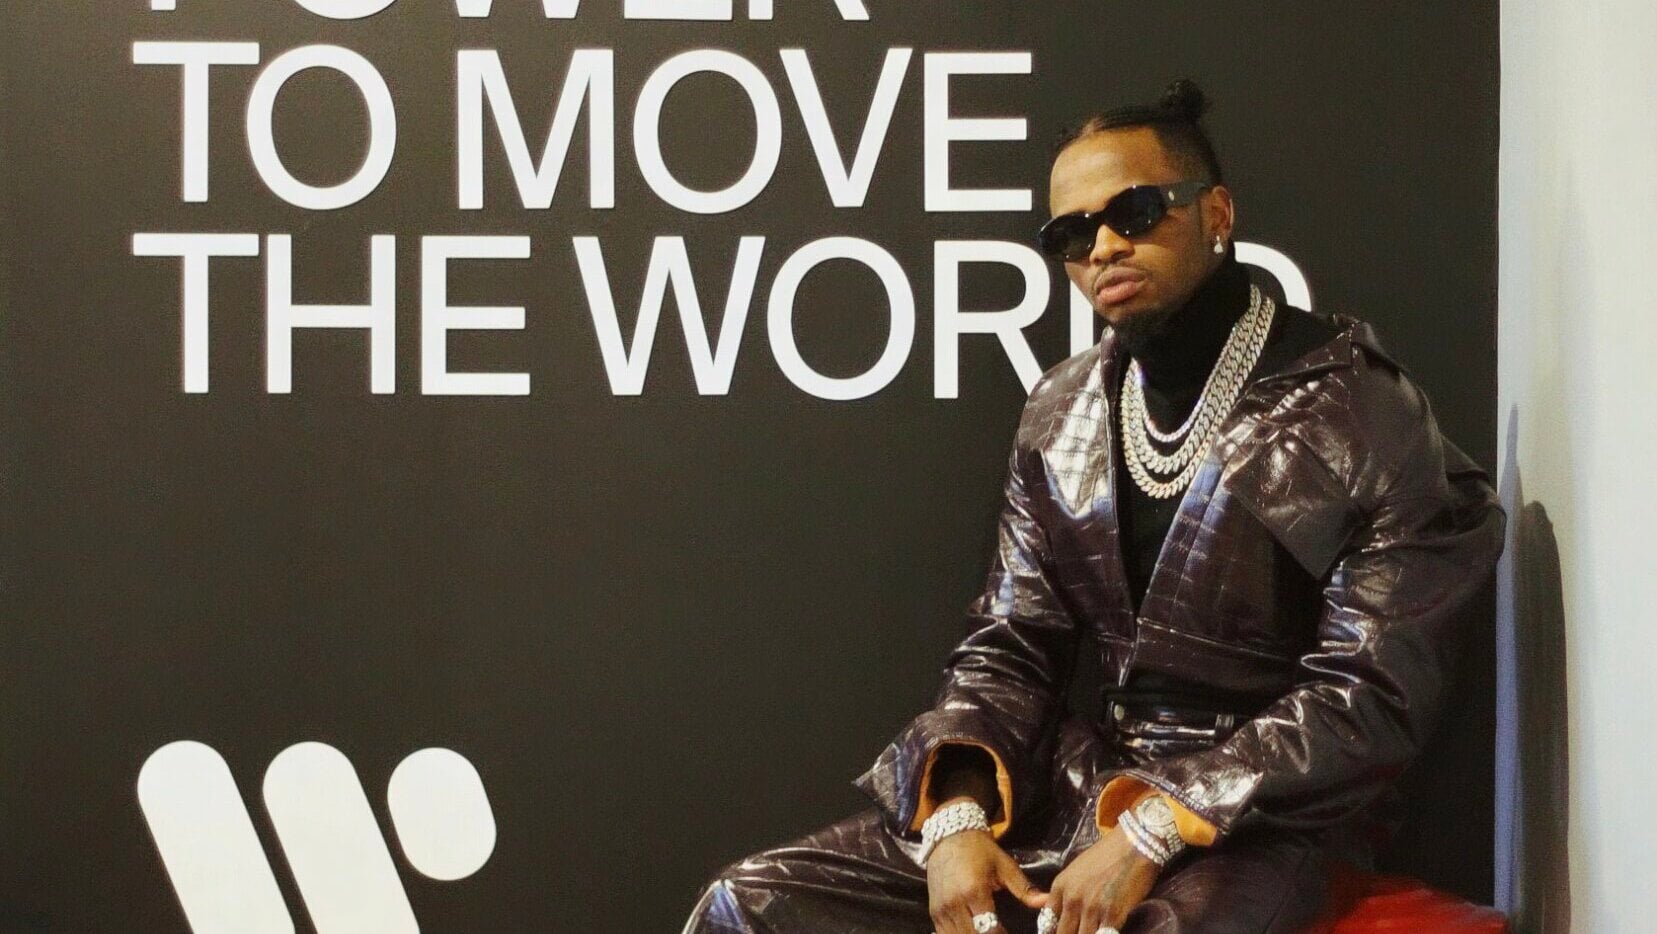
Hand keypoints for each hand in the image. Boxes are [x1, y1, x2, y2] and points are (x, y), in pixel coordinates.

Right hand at [925, 818, 1044, 933]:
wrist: (948, 836)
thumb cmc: (979, 850)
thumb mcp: (1004, 866)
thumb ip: (1024, 888)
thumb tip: (1046, 902)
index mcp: (974, 892)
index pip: (990, 930)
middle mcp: (954, 904)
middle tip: (1002, 933)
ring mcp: (941, 910)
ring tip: (989, 933)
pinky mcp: (934, 912)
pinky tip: (973, 932)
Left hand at [1029, 826, 1159, 933]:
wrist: (1134, 844)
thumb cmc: (1107, 854)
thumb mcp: (1076, 869)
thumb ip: (1064, 891)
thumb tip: (1043, 904)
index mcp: (1060, 887)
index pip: (1048, 921)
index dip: (1055, 931)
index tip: (1065, 930)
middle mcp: (1071, 899)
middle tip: (1081, 931)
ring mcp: (1091, 908)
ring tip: (1096, 930)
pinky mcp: (1112, 915)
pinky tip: (1110, 931)